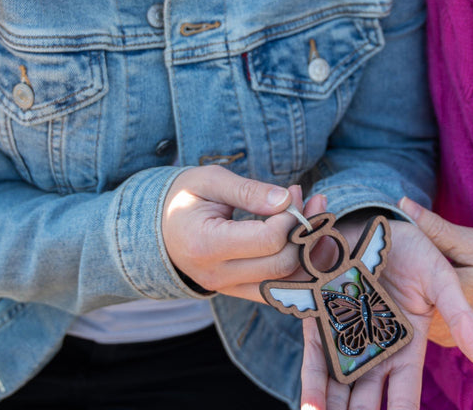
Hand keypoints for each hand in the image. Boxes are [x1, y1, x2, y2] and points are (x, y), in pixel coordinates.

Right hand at [161, 166, 323, 299]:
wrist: (160, 226)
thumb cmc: (185, 197)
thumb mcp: (211, 181)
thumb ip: (249, 190)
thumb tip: (286, 200)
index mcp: (205, 245)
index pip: (268, 241)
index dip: (290, 217)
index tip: (291, 193)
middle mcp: (217, 275)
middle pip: (281, 264)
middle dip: (304, 232)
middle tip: (308, 200)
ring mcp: (228, 289)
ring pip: (286, 283)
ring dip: (308, 250)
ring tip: (311, 214)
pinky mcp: (239, 292)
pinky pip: (279, 289)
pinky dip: (299, 265)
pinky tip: (304, 236)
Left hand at [300, 219, 472, 409]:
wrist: (378, 221)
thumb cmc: (415, 251)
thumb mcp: (442, 279)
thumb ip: (460, 316)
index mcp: (407, 346)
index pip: (405, 396)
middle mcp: (376, 349)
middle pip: (368, 401)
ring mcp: (348, 337)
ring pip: (341, 388)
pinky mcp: (322, 321)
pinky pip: (316, 360)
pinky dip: (313, 386)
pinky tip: (311, 408)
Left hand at [400, 197, 472, 345]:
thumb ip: (437, 229)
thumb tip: (402, 205)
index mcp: (444, 300)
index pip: (400, 272)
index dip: (391, 250)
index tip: (388, 230)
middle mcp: (440, 326)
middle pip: (403, 292)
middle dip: (398, 267)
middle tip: (398, 242)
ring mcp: (446, 337)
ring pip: (412, 305)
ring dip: (409, 282)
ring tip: (407, 256)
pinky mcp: (453, 339)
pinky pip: (426, 315)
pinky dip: (423, 296)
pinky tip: (424, 278)